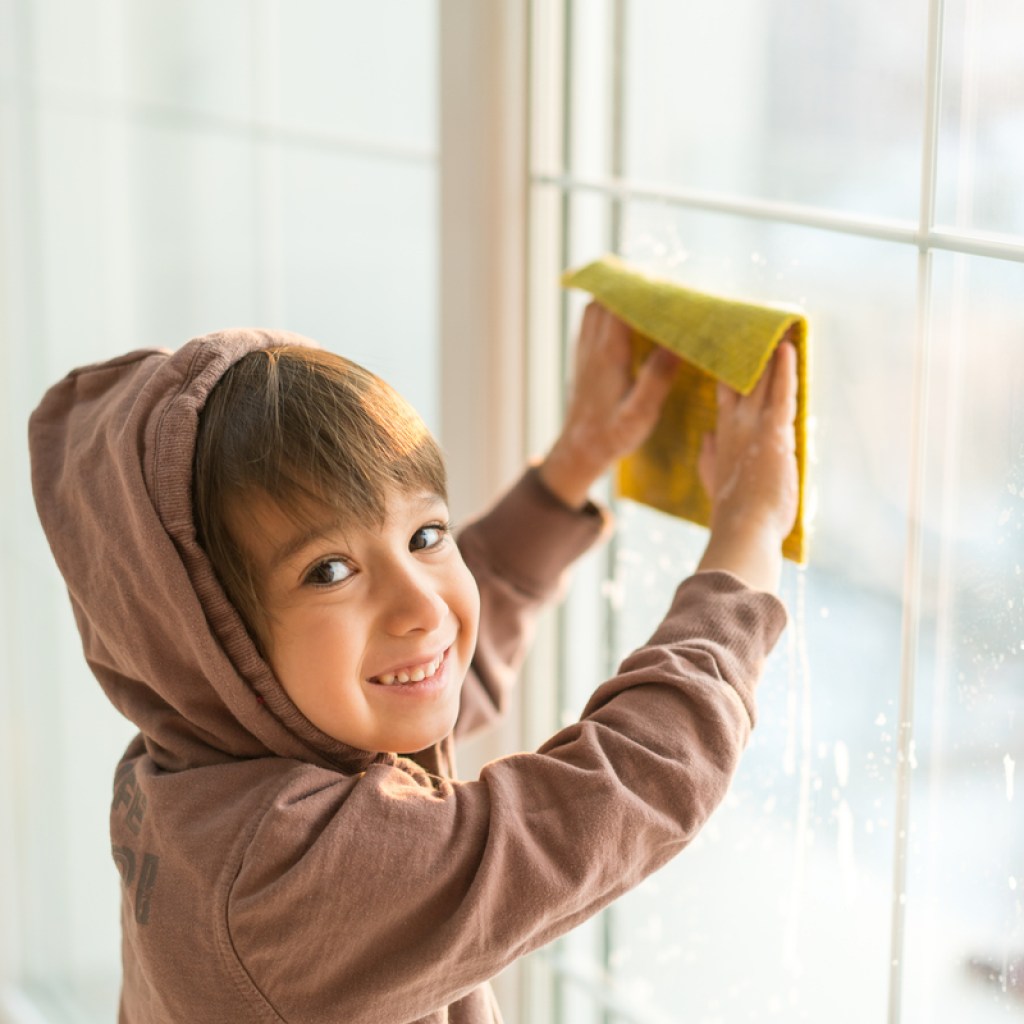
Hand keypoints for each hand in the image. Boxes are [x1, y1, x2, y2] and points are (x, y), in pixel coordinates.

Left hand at [539, 303, 680, 508]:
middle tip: (660, 283)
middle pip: (606, 298)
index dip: (641, 289)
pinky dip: (606, 309)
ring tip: (643, 293)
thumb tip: (676, 345)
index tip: (667, 284)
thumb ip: (656, 379)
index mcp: (609, 354)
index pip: (620, 304)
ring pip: (595, 306)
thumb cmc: (613, 434)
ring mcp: (584, 350)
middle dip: (630, 286)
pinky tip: (623, 314)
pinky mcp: (582, 357)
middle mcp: (593, 346)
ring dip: (616, 295)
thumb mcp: (640, 414)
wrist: (580, 450)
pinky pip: (590, 320)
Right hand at [696, 340, 798, 592]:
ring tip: (775, 330)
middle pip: (742, 382)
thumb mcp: (715, 482)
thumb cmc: (734, 513)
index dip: (730, 375)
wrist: (743, 529)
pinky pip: (781, 393)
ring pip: (761, 382)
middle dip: (749, 357)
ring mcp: (752, 427)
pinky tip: (788, 348)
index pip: (727, 398)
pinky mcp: (773, 432)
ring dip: (769, 356)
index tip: (732, 356)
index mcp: (723, 439)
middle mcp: (735, 426)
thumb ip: (709, 459)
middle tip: (752, 329)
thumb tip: (706, 437)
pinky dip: (784, 369)